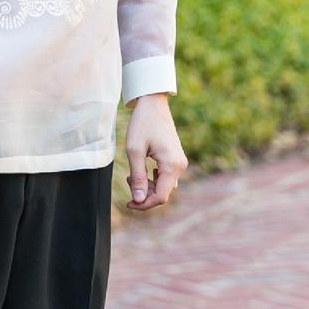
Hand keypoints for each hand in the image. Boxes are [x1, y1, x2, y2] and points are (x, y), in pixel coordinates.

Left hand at [124, 93, 186, 210]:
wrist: (153, 104)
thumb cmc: (142, 124)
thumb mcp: (134, 151)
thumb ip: (137, 177)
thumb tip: (138, 200)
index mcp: (172, 165)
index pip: (160, 197)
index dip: (144, 204)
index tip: (128, 203)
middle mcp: (180, 166)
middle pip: (162, 193)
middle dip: (143, 193)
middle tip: (128, 179)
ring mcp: (179, 163)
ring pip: (163, 187)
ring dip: (147, 186)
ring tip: (132, 174)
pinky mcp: (175, 159)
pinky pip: (165, 178)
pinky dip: (152, 179)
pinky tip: (141, 170)